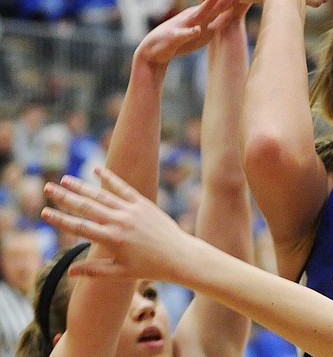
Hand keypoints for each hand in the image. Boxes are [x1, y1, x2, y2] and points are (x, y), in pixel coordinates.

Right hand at [41, 168, 190, 280]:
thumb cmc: (149, 268)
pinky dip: (109, 179)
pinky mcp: (143, 203)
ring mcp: (132, 210)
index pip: (79, 227)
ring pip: (102, 195)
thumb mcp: (120, 272)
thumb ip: (94, 270)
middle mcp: (120, 221)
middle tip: (47, 188)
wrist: (179, 256)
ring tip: (64, 179)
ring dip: (82, 186)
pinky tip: (96, 170)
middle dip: (65, 197)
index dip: (60, 219)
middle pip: (87, 207)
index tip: (43, 212)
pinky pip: (123, 188)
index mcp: (112, 239)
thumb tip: (70, 272)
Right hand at [135, 0, 257, 65]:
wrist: (154, 51)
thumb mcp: (204, 30)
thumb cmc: (181, 38)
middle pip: (217, 3)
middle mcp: (197, 17)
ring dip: (208, 4)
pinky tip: (196, 30)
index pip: (227, 2)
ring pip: (199, 14)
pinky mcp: (173, 38)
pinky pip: (182, 35)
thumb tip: (234, 14)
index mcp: (205, 15)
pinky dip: (189, 33)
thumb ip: (217, 21)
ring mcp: (185, 26)